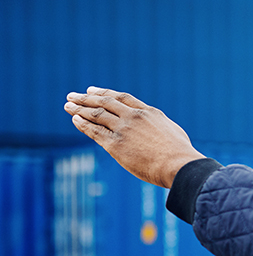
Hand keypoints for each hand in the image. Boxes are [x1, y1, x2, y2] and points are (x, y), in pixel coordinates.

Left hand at [65, 87, 203, 187]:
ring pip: (96, 114)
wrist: (179, 165)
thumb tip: (155, 131)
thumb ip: (157, 127)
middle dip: (86, 98)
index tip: (91, 90)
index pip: (121, 98)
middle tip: (72, 95)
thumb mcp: (172, 131)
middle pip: (104, 102)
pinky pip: (94, 131)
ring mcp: (124, 129)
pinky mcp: (116, 145)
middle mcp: (134, 117)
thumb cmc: (180, 153)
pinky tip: (75, 120)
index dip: (104, 93)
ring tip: (68, 106)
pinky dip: (83, 124)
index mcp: (148, 112)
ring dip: (79, 109)